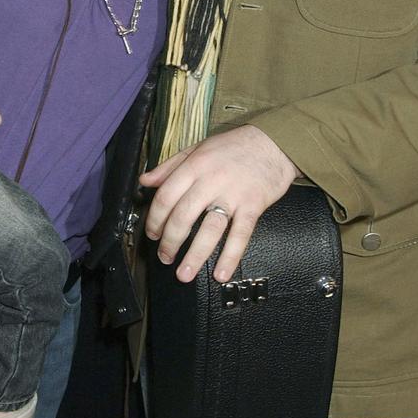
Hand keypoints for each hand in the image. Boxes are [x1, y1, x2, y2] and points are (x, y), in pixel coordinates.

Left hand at [139, 125, 298, 283]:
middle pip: (184, 215)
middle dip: (170, 241)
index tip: (152, 233)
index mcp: (195, 165)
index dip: (155, 218)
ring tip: (184, 273)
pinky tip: (221, 274)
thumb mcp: (197, 149)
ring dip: (195, 255)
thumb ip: (170, 166)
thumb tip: (145, 181)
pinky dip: (230, 256)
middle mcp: (211, 180)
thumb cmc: (233, 146)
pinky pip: (240, 235)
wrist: (272, 143)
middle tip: (164, 257)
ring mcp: (233, 194)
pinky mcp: (253, 206)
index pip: (167, 195)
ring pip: (209, 229)